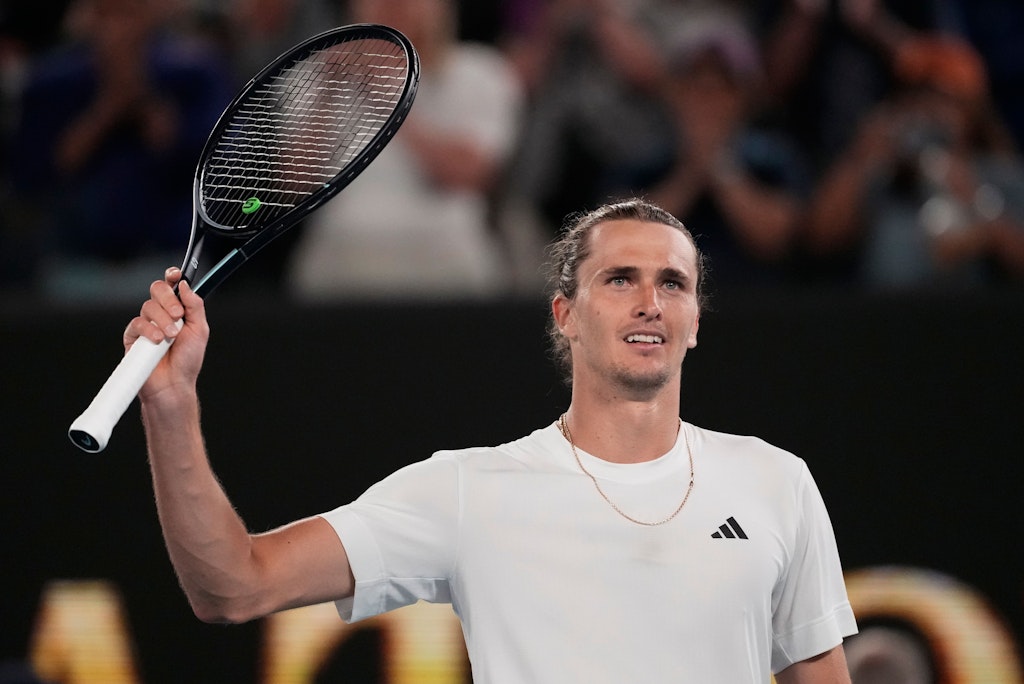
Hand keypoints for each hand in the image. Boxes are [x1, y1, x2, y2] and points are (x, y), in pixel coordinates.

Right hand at [126, 267, 209, 400]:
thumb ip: (194, 306)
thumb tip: (185, 285)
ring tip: (171, 337)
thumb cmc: (187, 360)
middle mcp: (160, 314)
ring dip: (162, 320)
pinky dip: (149, 330)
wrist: (174, 384)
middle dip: (168, 299)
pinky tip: (158, 341)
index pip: (171, 286)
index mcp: (177, 309)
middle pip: (157, 289)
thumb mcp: (199, 330)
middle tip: (177, 315)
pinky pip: (136, 324)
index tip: (175, 275)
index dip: (172, 277)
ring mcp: (146, 324)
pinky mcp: (133, 337)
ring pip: (148, 307)